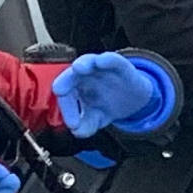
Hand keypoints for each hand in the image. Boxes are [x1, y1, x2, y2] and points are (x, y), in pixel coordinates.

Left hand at [51, 51, 171, 136]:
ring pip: (87, 61)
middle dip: (63, 82)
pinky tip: (102, 61)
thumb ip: (87, 126)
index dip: (67, 111)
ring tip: (79, 67)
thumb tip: (77, 132)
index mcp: (74, 88)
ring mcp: (100, 68)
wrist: (133, 98)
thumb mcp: (98, 119)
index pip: (65, 97)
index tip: (73, 125)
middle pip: (70, 76)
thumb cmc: (108, 105)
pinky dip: (107, 59)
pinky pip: (111, 59)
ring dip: (83, 63)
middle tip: (59, 91)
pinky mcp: (118, 65)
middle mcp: (83, 76)